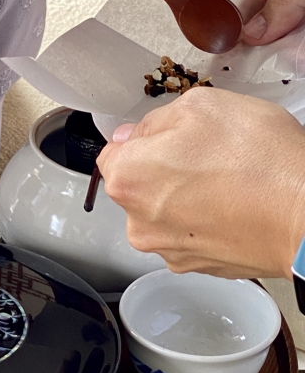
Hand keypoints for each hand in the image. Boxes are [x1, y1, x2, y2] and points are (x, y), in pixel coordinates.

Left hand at [96, 88, 304, 278]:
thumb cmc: (261, 161)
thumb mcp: (202, 106)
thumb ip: (154, 120)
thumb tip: (136, 133)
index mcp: (128, 178)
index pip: (112, 153)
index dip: (140, 140)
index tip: (166, 138)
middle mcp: (138, 222)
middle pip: (137, 186)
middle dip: (162, 169)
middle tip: (205, 156)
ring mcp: (167, 249)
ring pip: (163, 213)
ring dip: (183, 197)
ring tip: (224, 182)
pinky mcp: (196, 266)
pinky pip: (189, 234)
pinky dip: (204, 221)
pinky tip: (232, 206)